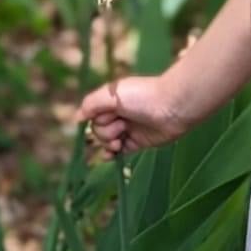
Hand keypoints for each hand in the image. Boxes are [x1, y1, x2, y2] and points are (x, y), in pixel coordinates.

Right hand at [75, 72, 193, 157]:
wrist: (173, 107)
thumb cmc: (143, 96)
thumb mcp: (112, 94)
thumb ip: (91, 104)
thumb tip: (77, 118)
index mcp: (112, 100)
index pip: (93, 115)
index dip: (97, 119)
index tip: (105, 119)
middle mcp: (119, 114)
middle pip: (98, 129)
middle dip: (105, 130)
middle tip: (121, 125)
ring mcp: (128, 129)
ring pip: (107, 141)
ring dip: (109, 142)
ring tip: (121, 138)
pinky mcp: (138, 142)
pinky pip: (119, 151)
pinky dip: (112, 154)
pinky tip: (109, 156)